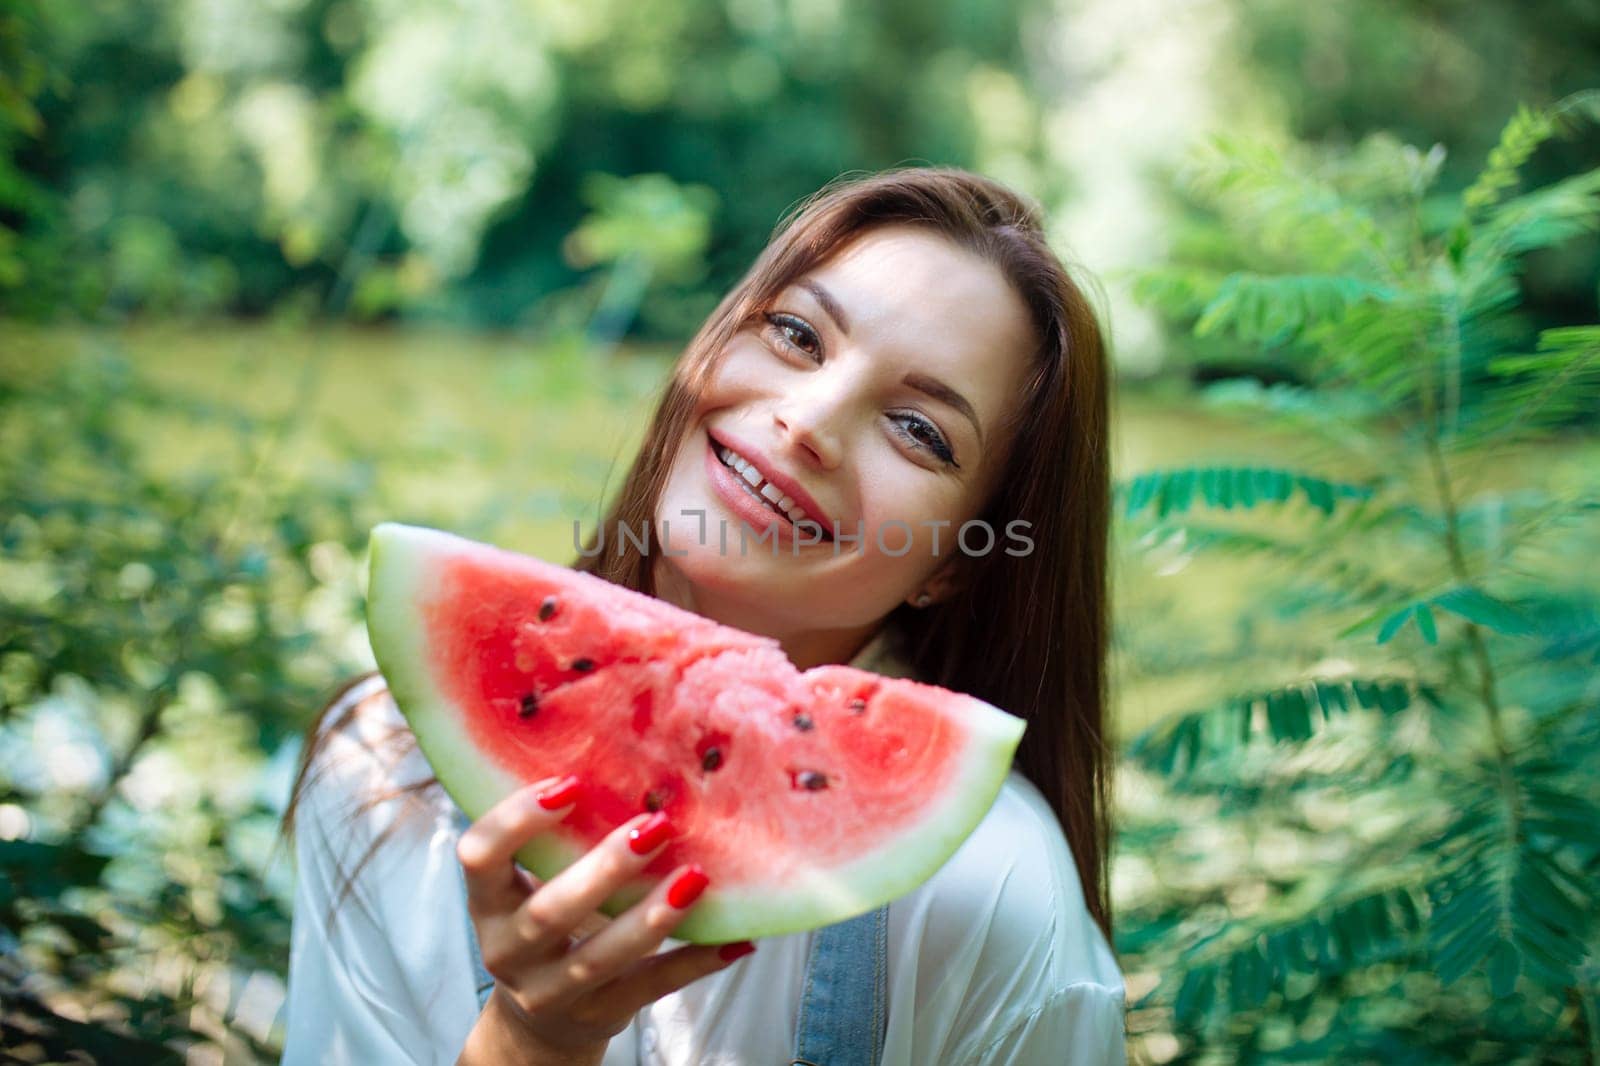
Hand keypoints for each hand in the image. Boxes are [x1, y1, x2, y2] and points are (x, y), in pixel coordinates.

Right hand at [454, 776, 754, 1064]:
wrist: (542, 1020)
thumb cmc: (546, 918)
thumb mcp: (533, 882)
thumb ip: (559, 839)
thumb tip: (632, 758)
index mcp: (488, 901)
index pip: (479, 856)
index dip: (518, 820)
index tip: (571, 784)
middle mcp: (509, 949)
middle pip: (550, 912)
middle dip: (605, 869)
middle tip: (655, 826)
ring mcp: (550, 991)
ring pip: (601, 957)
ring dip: (651, 917)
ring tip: (695, 878)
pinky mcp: (598, 1015)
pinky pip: (651, 988)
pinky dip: (695, 963)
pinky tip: (736, 939)